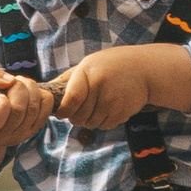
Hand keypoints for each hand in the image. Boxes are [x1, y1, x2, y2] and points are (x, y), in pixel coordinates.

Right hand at [0, 63, 56, 176]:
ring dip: (29, 87)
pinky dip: (42, 92)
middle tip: (13, 82)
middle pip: (18, 109)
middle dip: (18, 87)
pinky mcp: (34, 129)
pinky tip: (31, 92)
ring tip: (20, 84)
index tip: (0, 96)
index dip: (1, 104)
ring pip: (33, 106)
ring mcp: (20, 135)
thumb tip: (11, 80)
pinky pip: (47, 105)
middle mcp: (2, 137)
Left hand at [52, 43, 190, 140]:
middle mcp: (99, 88)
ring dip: (90, 119)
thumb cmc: (112, 65)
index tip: (61, 113)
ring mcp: (111, 102)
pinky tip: (108, 108)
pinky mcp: (121, 113)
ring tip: (97, 105)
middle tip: (81, 108)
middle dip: (76, 116)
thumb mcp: (89, 64)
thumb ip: (68, 79)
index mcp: (87, 73)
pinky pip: (104, 126)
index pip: (70, 101)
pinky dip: (103, 121)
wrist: (145, 69)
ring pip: (90, 124)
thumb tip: (46, 90)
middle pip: (78, 117)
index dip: (63, 111)